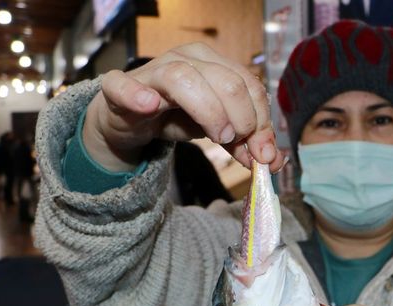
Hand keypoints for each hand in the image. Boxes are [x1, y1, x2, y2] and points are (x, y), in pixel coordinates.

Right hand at [82, 42, 284, 172]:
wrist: (129, 120)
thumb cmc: (175, 116)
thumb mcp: (216, 131)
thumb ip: (243, 144)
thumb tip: (272, 161)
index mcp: (215, 64)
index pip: (249, 85)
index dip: (262, 120)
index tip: (264, 153)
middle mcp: (187, 58)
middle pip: (227, 81)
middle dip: (242, 118)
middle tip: (238, 144)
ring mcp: (153, 70)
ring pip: (185, 78)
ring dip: (209, 111)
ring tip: (218, 136)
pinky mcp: (120, 87)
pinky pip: (124, 85)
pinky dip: (137, 94)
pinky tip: (150, 104)